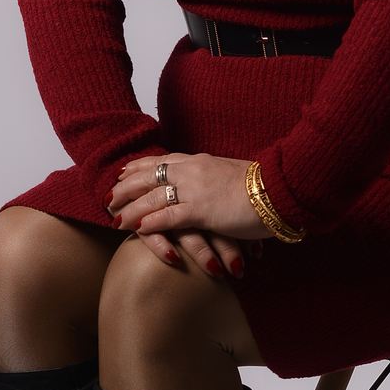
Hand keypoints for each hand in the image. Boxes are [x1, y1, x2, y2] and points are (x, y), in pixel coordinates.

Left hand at [108, 154, 266, 280]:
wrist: (281, 189)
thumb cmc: (264, 186)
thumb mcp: (234, 176)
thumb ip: (216, 179)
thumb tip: (212, 187)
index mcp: (201, 162)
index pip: (163, 160)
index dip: (140, 167)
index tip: (124, 172)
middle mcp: (194, 171)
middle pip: (149, 175)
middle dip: (125, 187)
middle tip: (107, 198)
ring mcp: (197, 190)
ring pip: (152, 196)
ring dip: (130, 207)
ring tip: (113, 217)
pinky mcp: (203, 210)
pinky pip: (168, 216)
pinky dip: (149, 222)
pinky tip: (134, 229)